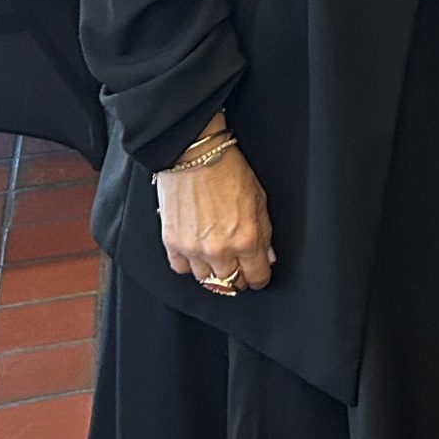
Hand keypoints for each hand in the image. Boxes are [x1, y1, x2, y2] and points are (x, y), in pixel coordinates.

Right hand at [155, 147, 274, 292]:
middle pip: (230, 283)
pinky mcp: (172, 243)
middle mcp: (219, 250)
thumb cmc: (228, 172)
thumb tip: (266, 258)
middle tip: (238, 266)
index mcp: (246, 240)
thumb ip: (264, 234)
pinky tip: (196, 252)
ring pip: (205, 279)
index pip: (256, 277)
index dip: (259, 278)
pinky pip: (181, 268)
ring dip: (213, 271)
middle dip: (238, 277)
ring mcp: (193, 249)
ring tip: (217, 257)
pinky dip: (189, 264)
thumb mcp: (259, 200)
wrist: (194, 156)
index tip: (258, 275)